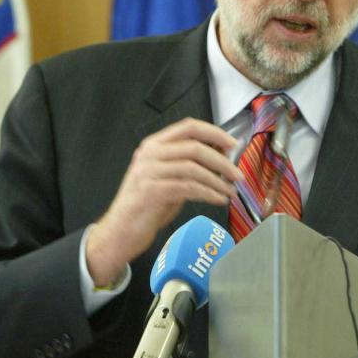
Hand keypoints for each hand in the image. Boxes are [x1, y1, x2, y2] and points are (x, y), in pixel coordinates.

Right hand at [86, 118, 243, 285]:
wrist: (121, 231)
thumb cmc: (147, 205)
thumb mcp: (169, 177)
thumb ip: (189, 164)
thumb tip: (221, 156)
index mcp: (154, 145)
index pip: (189, 127)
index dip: (214, 133)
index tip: (232, 144)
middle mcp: (149, 154)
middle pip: (195, 147)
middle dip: (222, 162)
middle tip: (237, 175)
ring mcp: (148, 171)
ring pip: (194, 168)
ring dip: (218, 181)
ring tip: (230, 191)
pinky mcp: (151, 191)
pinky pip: (189, 187)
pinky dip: (208, 193)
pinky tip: (218, 199)